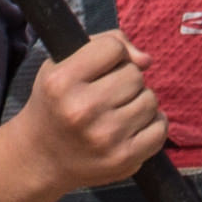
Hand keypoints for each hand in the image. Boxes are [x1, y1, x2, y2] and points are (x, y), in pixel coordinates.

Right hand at [16, 29, 167, 195]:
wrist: (41, 159)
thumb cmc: (56, 104)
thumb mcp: (62, 64)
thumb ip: (104, 43)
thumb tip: (146, 60)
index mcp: (61, 82)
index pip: (113, 47)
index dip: (112, 54)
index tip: (100, 69)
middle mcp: (81, 110)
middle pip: (135, 74)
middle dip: (125, 80)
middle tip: (106, 95)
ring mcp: (104, 137)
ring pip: (150, 100)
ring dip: (139, 102)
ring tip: (116, 112)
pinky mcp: (123, 159)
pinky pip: (160, 128)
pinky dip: (152, 125)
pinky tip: (131, 128)